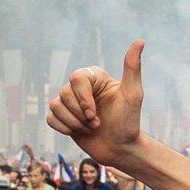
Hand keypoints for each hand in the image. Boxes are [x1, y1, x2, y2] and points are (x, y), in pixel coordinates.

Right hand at [49, 42, 148, 166]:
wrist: (121, 148)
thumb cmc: (129, 121)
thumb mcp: (133, 94)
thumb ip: (132, 68)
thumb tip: (139, 42)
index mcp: (94, 77)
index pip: (76, 78)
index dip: (83, 99)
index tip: (96, 114)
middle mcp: (80, 87)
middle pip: (64, 93)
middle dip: (80, 114)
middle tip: (97, 123)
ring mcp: (70, 103)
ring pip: (55, 105)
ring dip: (74, 123)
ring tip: (91, 128)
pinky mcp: (63, 117)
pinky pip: (50, 118)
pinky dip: (63, 128)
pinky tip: (78, 132)